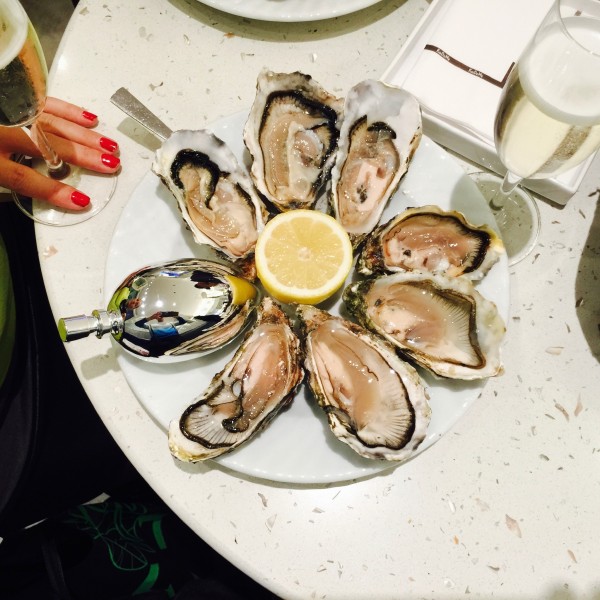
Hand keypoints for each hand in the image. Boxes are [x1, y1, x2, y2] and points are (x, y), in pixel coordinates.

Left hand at [0, 97, 120, 210]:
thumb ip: (0, 178)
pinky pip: (44, 101)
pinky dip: (68, 110)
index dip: (52, 191)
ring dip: (84, 135)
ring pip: (51, 121)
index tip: (79, 202)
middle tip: (110, 166)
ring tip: (109, 147)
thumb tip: (23, 186)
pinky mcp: (12, 96)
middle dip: (83, 156)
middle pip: (46, 144)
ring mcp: (8, 109)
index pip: (23, 176)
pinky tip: (88, 118)